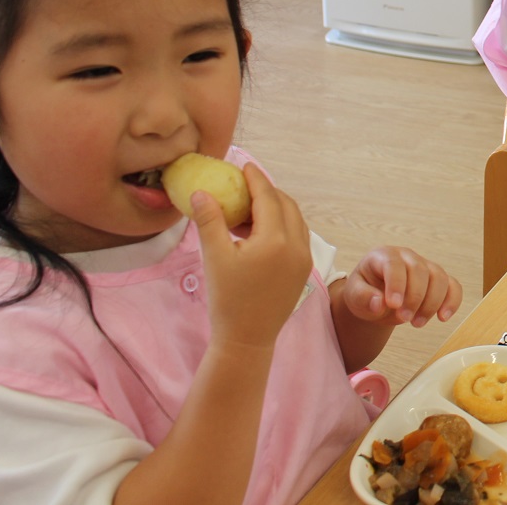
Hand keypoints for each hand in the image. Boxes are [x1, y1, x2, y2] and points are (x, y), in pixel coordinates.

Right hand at [191, 165, 313, 352]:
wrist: (247, 340)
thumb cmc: (227, 299)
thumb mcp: (214, 257)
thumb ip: (210, 220)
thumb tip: (202, 192)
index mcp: (276, 239)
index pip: (268, 197)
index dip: (256, 179)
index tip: (245, 166)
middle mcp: (297, 245)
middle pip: (286, 205)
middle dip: (267, 191)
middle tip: (245, 185)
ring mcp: (304, 258)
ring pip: (295, 220)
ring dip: (276, 208)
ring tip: (249, 207)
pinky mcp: (304, 270)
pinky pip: (297, 236)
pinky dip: (282, 225)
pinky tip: (258, 231)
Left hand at [337, 247, 462, 327]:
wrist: (376, 299)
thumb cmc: (365, 293)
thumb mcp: (354, 297)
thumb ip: (363, 298)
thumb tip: (379, 303)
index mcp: (384, 255)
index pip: (394, 264)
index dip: (396, 284)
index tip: (393, 305)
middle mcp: (407, 257)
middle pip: (420, 270)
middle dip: (414, 297)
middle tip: (404, 319)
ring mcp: (425, 266)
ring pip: (439, 277)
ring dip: (432, 303)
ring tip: (417, 323)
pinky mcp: (438, 281)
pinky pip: (453, 286)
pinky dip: (452, 301)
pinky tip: (443, 317)